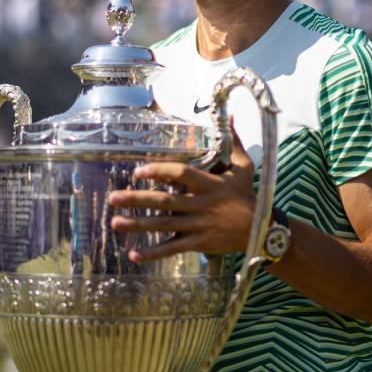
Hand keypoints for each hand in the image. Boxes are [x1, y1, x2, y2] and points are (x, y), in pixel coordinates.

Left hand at [108, 129, 256, 262]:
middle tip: (112, 198)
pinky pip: (172, 249)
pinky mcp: (197, 243)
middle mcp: (200, 204)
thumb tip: (229, 117)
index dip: (159, 171)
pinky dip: (153, 253)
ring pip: (164, 225)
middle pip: (164, 201)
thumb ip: (234, 142)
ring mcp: (198, 225)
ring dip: (138, 225)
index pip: (180, 174)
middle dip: (137, 200)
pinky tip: (133, 255)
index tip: (138, 171)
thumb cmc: (247, 196)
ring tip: (115, 223)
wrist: (259, 230)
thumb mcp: (244, 167)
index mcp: (208, 184)